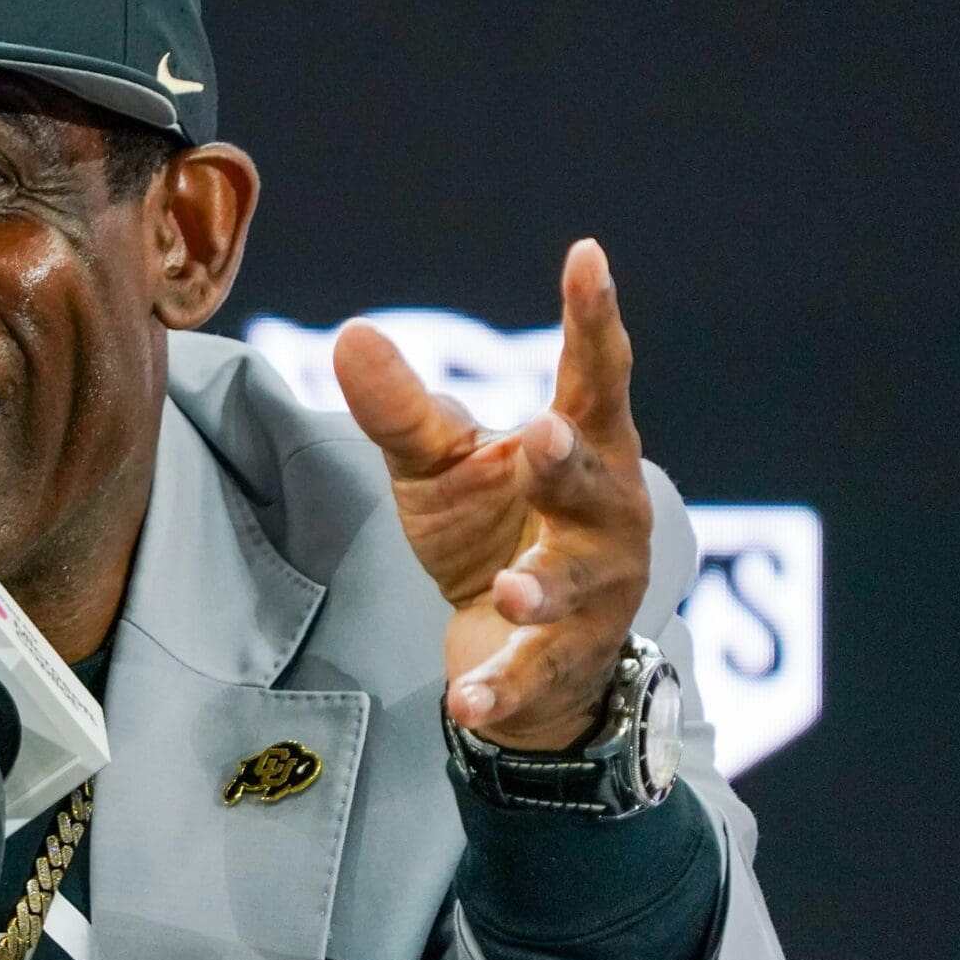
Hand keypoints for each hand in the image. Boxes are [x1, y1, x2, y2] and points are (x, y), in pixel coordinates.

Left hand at [331, 239, 653, 750]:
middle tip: (539, 431)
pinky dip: (501, 690)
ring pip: (574, 588)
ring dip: (542, 587)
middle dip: (568, 462)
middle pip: (594, 481)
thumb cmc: (490, 531)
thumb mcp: (438, 466)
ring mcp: (596, 596)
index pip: (594, 374)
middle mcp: (606, 517)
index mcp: (585, 450)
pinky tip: (466, 704)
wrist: (523, 652)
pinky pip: (534, 677)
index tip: (587, 255)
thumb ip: (402, 408)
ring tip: (507, 585)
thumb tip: (353, 333)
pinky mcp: (566, 665)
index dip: (593, 317)